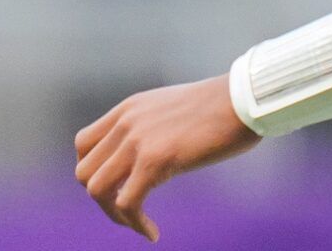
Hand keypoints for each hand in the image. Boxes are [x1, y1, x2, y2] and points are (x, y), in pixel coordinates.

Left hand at [74, 75, 259, 240]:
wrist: (247, 97)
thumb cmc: (226, 106)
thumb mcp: (176, 110)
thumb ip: (155, 127)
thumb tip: (153, 156)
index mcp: (130, 108)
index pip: (84, 143)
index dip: (94, 170)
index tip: (117, 186)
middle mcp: (127, 122)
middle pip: (84, 170)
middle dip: (102, 197)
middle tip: (130, 209)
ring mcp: (137, 140)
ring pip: (96, 189)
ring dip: (113, 214)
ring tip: (138, 223)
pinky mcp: (154, 159)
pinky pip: (126, 203)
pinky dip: (135, 224)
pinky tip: (152, 232)